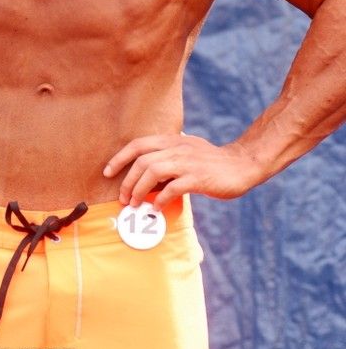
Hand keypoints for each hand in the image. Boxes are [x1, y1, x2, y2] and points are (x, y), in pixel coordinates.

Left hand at [103, 134, 261, 208]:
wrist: (242, 164)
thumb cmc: (211, 162)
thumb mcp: (186, 152)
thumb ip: (167, 159)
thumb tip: (145, 179)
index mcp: (172, 140)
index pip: (138, 144)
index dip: (120, 157)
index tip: (107, 172)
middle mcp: (177, 148)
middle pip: (142, 160)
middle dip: (127, 181)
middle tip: (123, 198)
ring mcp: (188, 162)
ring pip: (153, 171)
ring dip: (139, 189)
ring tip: (135, 204)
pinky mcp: (199, 178)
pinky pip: (173, 187)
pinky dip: (161, 198)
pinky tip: (157, 208)